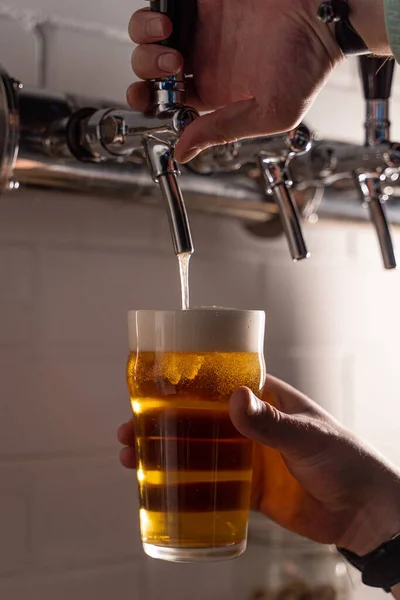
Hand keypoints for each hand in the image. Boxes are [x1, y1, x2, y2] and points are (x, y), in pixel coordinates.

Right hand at [118, 375, 399, 555]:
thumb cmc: (345, 458)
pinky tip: (159, 488)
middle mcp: (250, 423)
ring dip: (164, 451)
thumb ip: (273, 422)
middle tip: (128, 430)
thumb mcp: (308, 435)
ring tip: (131, 457)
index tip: (148, 387)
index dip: (180, 384)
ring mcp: (247, 456)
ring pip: (196, 449)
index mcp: (264, 398)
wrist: (364, 511)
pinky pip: (209, 484)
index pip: (215, 381)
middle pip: (195, 417)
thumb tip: (235, 399)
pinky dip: (184, 485)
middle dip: (160, 421)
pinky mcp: (248, 488)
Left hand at [127, 0, 340, 162]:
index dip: (148, 103)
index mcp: (216, 95)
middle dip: (147, 73)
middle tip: (172, 68)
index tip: (148, 101)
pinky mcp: (202, 2)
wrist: (324, 14)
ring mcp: (200, 30)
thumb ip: (223, 131)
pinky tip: (168, 21)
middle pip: (150, 72)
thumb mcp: (269, 114)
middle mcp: (204, 63)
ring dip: (145, 42)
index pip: (166, 103)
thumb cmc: (309, 64)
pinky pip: (163, 5)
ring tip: (167, 38)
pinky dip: (154, 15)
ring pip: (148, 39)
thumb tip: (184, 152)